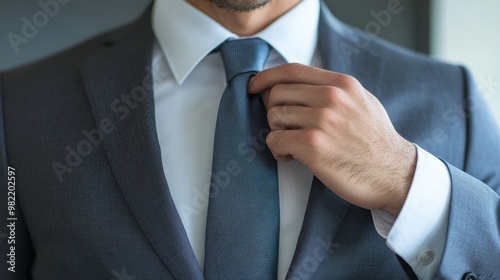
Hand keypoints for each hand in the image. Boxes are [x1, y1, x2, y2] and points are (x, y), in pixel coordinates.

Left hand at [248, 63, 416, 215]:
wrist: (395, 174)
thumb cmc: (376, 141)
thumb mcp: (363, 102)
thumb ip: (334, 89)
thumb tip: (301, 84)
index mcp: (342, 84)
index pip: (291, 70)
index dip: (267, 77)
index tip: (255, 86)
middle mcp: (331, 97)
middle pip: (277, 94)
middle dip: (274, 112)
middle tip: (286, 128)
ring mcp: (322, 121)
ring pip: (274, 117)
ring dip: (277, 133)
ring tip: (293, 145)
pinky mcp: (313, 146)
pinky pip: (274, 141)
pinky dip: (278, 150)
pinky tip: (292, 157)